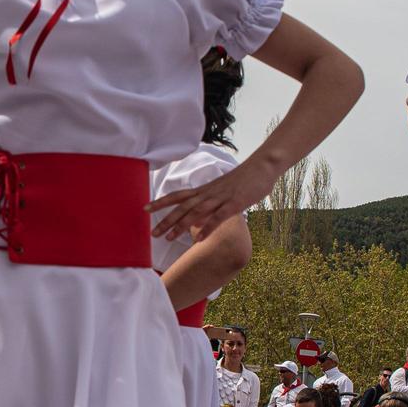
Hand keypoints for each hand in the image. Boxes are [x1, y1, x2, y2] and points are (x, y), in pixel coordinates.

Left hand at [149, 157, 273, 241]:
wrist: (262, 166)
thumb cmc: (244, 179)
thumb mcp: (222, 190)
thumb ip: (211, 202)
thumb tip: (200, 216)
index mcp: (204, 189)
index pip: (177, 195)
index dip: (161, 202)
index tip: (145, 208)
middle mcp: (208, 193)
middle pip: (182, 206)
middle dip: (166, 220)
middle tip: (152, 233)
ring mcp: (220, 198)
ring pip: (196, 212)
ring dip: (181, 226)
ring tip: (169, 238)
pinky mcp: (234, 204)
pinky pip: (217, 217)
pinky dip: (206, 228)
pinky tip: (198, 240)